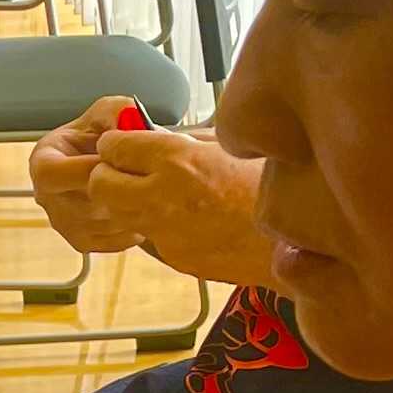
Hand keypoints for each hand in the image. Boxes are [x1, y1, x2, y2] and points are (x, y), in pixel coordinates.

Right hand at [29, 98, 148, 256]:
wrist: (110, 164)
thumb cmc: (103, 137)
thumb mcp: (109, 112)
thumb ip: (118, 110)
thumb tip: (128, 120)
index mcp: (43, 162)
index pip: (52, 174)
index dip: (86, 169)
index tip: (115, 162)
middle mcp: (47, 197)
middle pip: (82, 202)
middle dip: (118, 188)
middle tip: (143, 175)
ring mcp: (63, 223)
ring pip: (102, 223)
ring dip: (131, 207)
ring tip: (146, 187)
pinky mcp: (83, 242)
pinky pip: (113, 240)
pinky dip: (134, 225)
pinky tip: (141, 205)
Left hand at [85, 124, 270, 283]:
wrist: (293, 240)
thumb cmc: (270, 187)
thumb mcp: (231, 147)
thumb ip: (189, 141)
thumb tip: (161, 135)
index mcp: (177, 159)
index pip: (114, 146)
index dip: (114, 144)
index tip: (121, 143)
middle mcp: (162, 196)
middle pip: (99, 183)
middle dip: (105, 174)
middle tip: (123, 170)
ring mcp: (164, 231)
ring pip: (118, 214)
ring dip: (127, 202)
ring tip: (157, 194)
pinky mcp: (174, 257)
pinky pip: (151, 236)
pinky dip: (159, 226)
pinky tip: (190, 220)